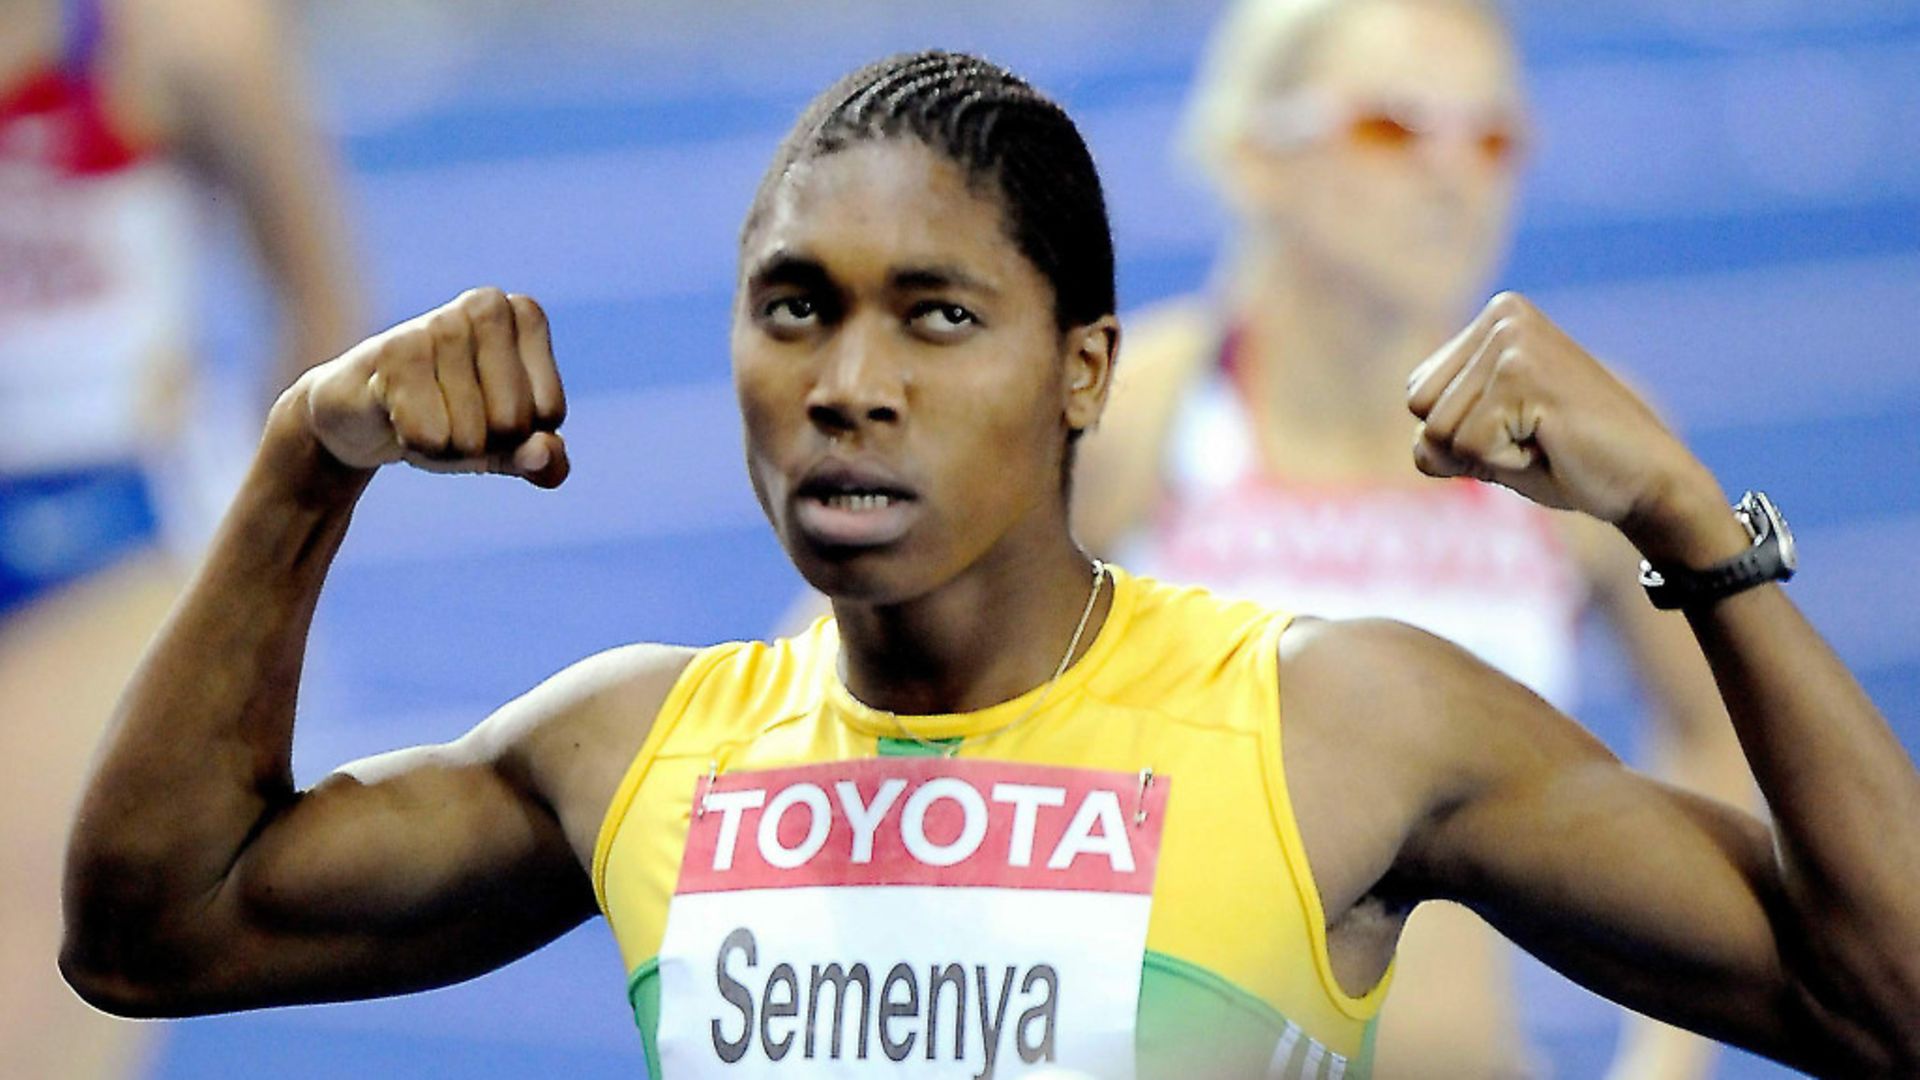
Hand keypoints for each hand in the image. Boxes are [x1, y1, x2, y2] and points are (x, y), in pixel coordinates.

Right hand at [299, 288, 568, 487]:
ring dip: (445, 448)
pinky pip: (430, 437)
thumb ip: (542, 459)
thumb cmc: (448, 419)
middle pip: (512, 423)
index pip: (548, 413)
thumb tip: (546, 456)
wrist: (361, 414)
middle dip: (481, 445)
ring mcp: (439, 323)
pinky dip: (416, 445)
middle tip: (447, 417)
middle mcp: (487, 305)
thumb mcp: (505, 447)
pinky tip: (395, 416)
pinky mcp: (393, 351)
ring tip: (420, 415)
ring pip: (471, 437)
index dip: (517, 435)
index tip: (485, 411)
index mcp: (525, 315)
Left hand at [1406, 292, 1738, 564]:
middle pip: (1419, 407)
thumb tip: (1420, 445)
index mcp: (1495, 317)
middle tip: (1532, 437)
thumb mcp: (1485, 441)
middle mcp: (1502, 315)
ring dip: (1487, 456)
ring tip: (1543, 439)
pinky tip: (1552, 446)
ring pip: (1438, 431)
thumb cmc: (1569, 461)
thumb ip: (1438, 434)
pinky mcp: (1522, 375)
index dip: (1458, 434)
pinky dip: (1505, 465)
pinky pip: (1469, 447)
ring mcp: (1512, 340)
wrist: (1650, 481)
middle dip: (1465, 445)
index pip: (1418, 393)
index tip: (1519, 428)